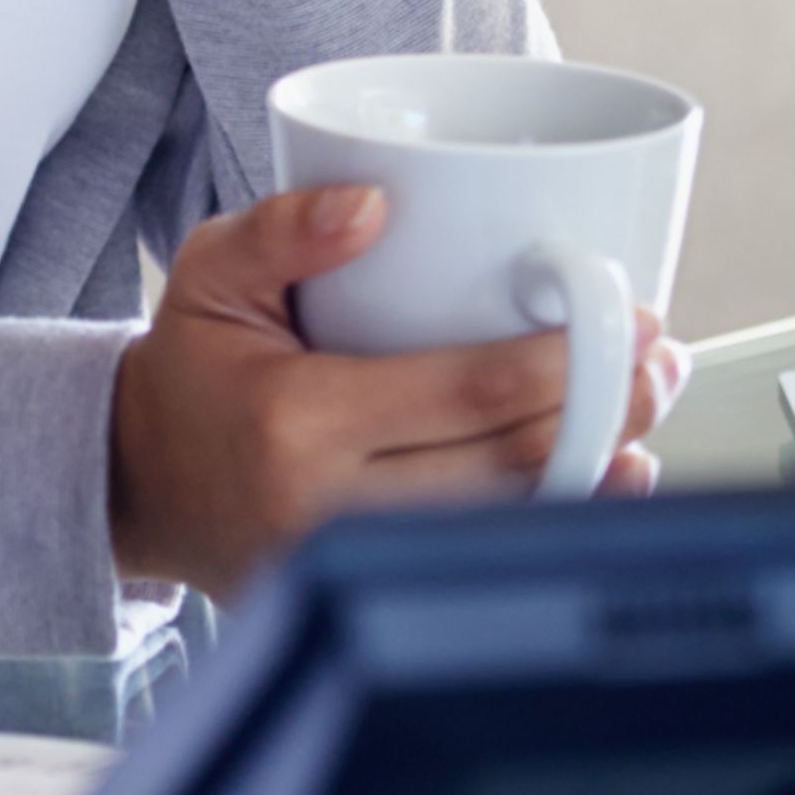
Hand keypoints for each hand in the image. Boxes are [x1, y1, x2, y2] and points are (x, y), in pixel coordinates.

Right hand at [108, 184, 678, 595]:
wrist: (134, 481)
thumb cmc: (188, 368)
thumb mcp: (211, 271)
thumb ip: (286, 228)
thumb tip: (373, 201)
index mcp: (298, 421)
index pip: (467, 396)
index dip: (566, 365)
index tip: (630, 323)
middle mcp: (329, 507)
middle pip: (509, 464)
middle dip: (604, 410)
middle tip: (661, 358)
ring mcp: (350, 564)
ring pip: (509, 522)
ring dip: (597, 469)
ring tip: (650, 411)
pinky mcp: (365, 592)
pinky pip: (479, 557)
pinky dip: (556, 521)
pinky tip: (609, 480)